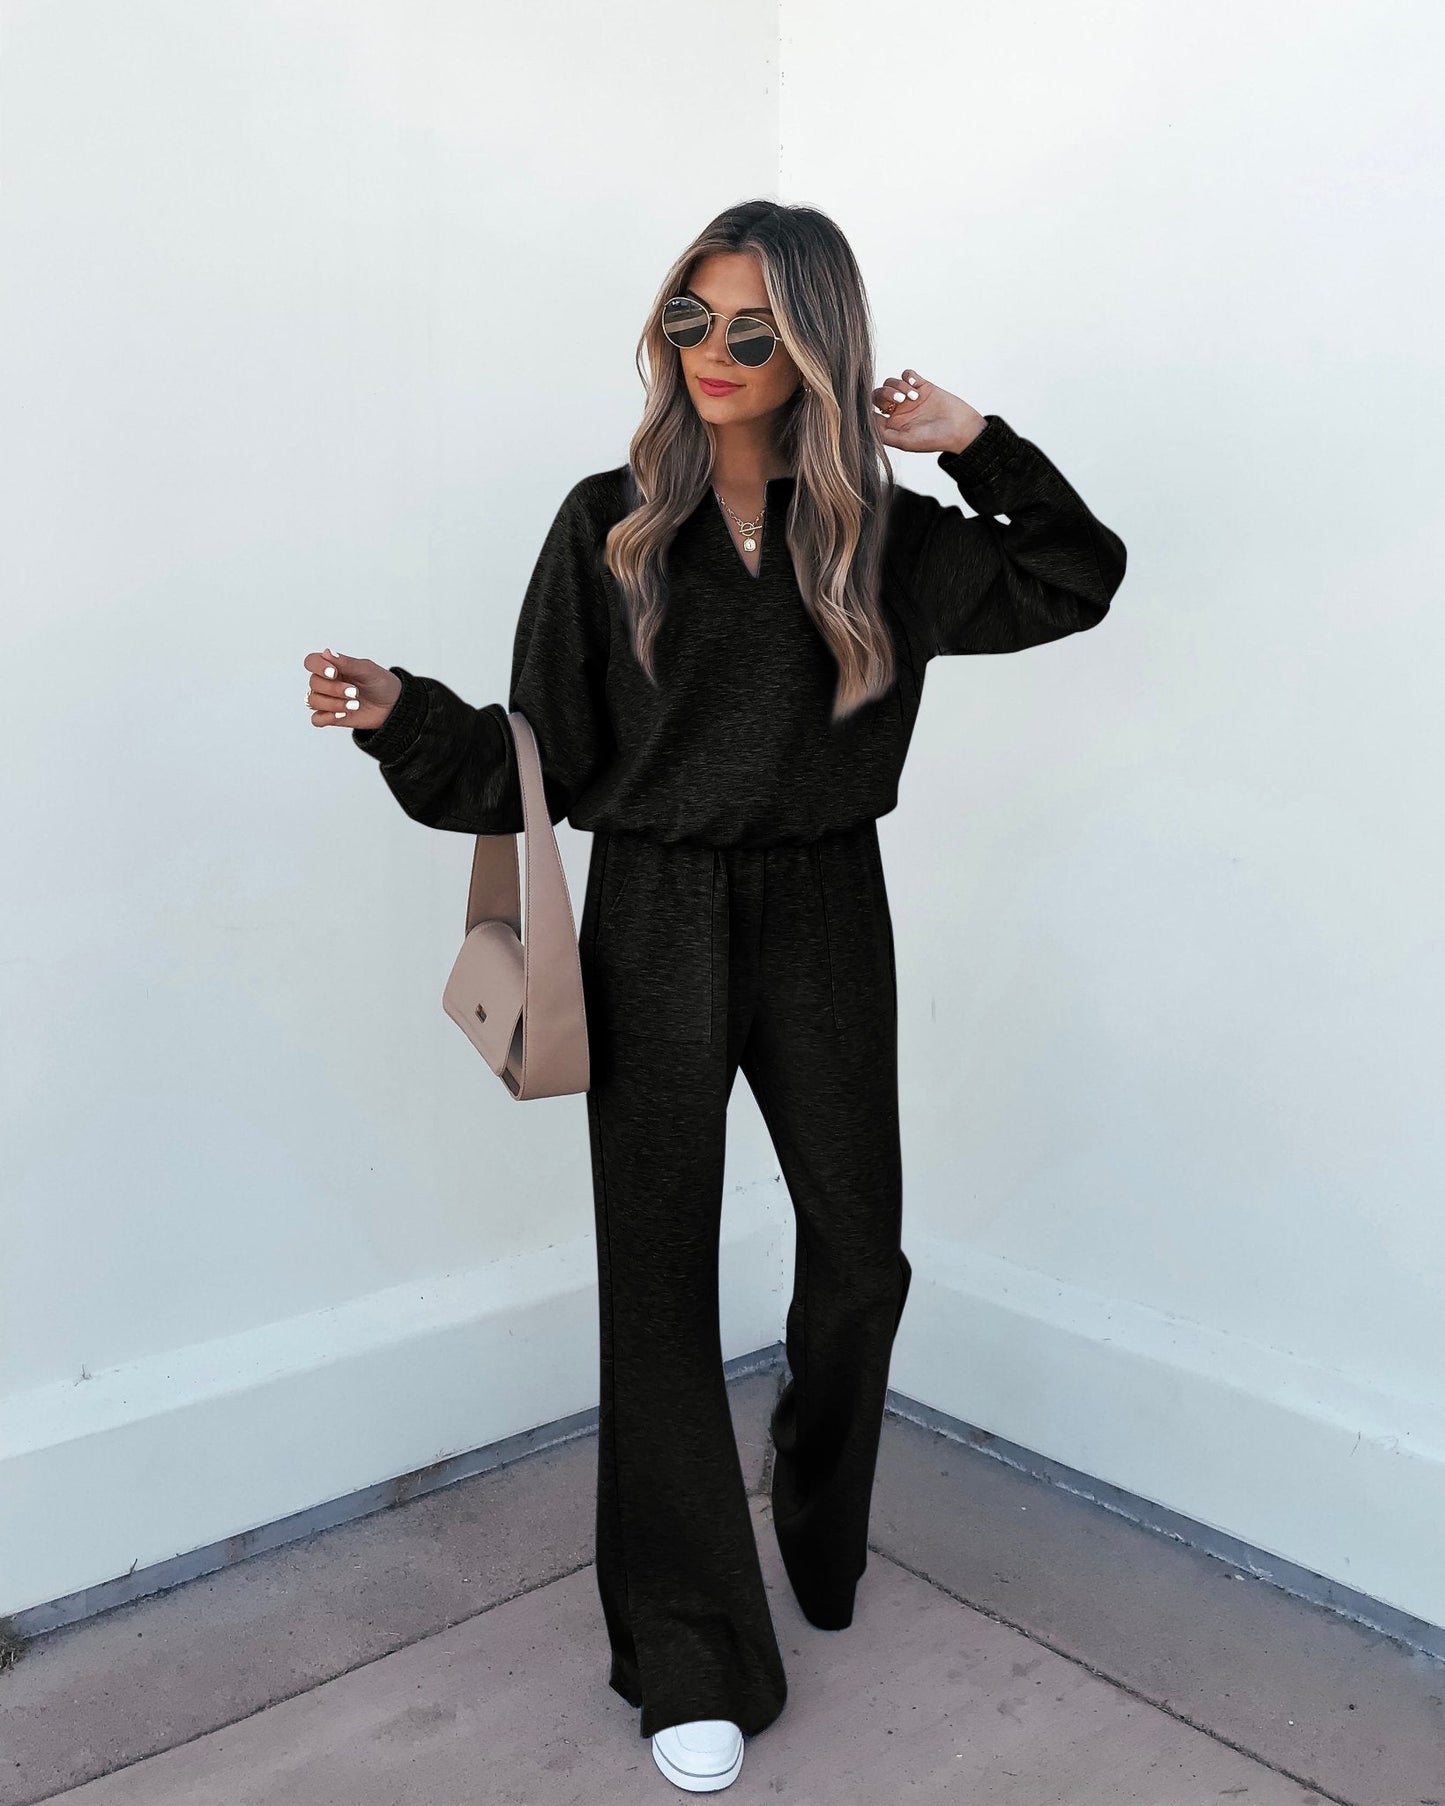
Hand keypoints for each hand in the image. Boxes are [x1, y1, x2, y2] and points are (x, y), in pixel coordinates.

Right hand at [303, 647, 401, 728]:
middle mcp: (327, 682)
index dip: (318, 667)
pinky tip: (343, 715)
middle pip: (313, 683)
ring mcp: (328, 700)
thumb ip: (347, 663)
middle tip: (355, 692)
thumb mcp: (368, 670)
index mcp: (334, 667)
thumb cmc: (381, 684)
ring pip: (313, 701)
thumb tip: (327, 652)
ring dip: (332, 704)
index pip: (311, 662)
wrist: (394, 706)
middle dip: (333, 689)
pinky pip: (316, 719)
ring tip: (354, 705)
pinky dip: (326, 717)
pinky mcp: (332, 717)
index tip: (334, 673)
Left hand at [871, 368, 987, 455]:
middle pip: (879, 395)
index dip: (868, 406)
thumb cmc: (934, 440)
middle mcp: (898, 411)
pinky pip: (907, 375)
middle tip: (900, 399)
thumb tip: (866, 421)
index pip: (871, 412)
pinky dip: (908, 376)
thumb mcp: (905, 442)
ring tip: (914, 396)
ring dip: (899, 386)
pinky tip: (915, 385)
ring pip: (892, 383)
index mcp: (891, 425)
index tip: (876, 405)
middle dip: (886, 393)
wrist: (961, 429)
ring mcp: (910, 398)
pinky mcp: (922, 387)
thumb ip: (883, 433)